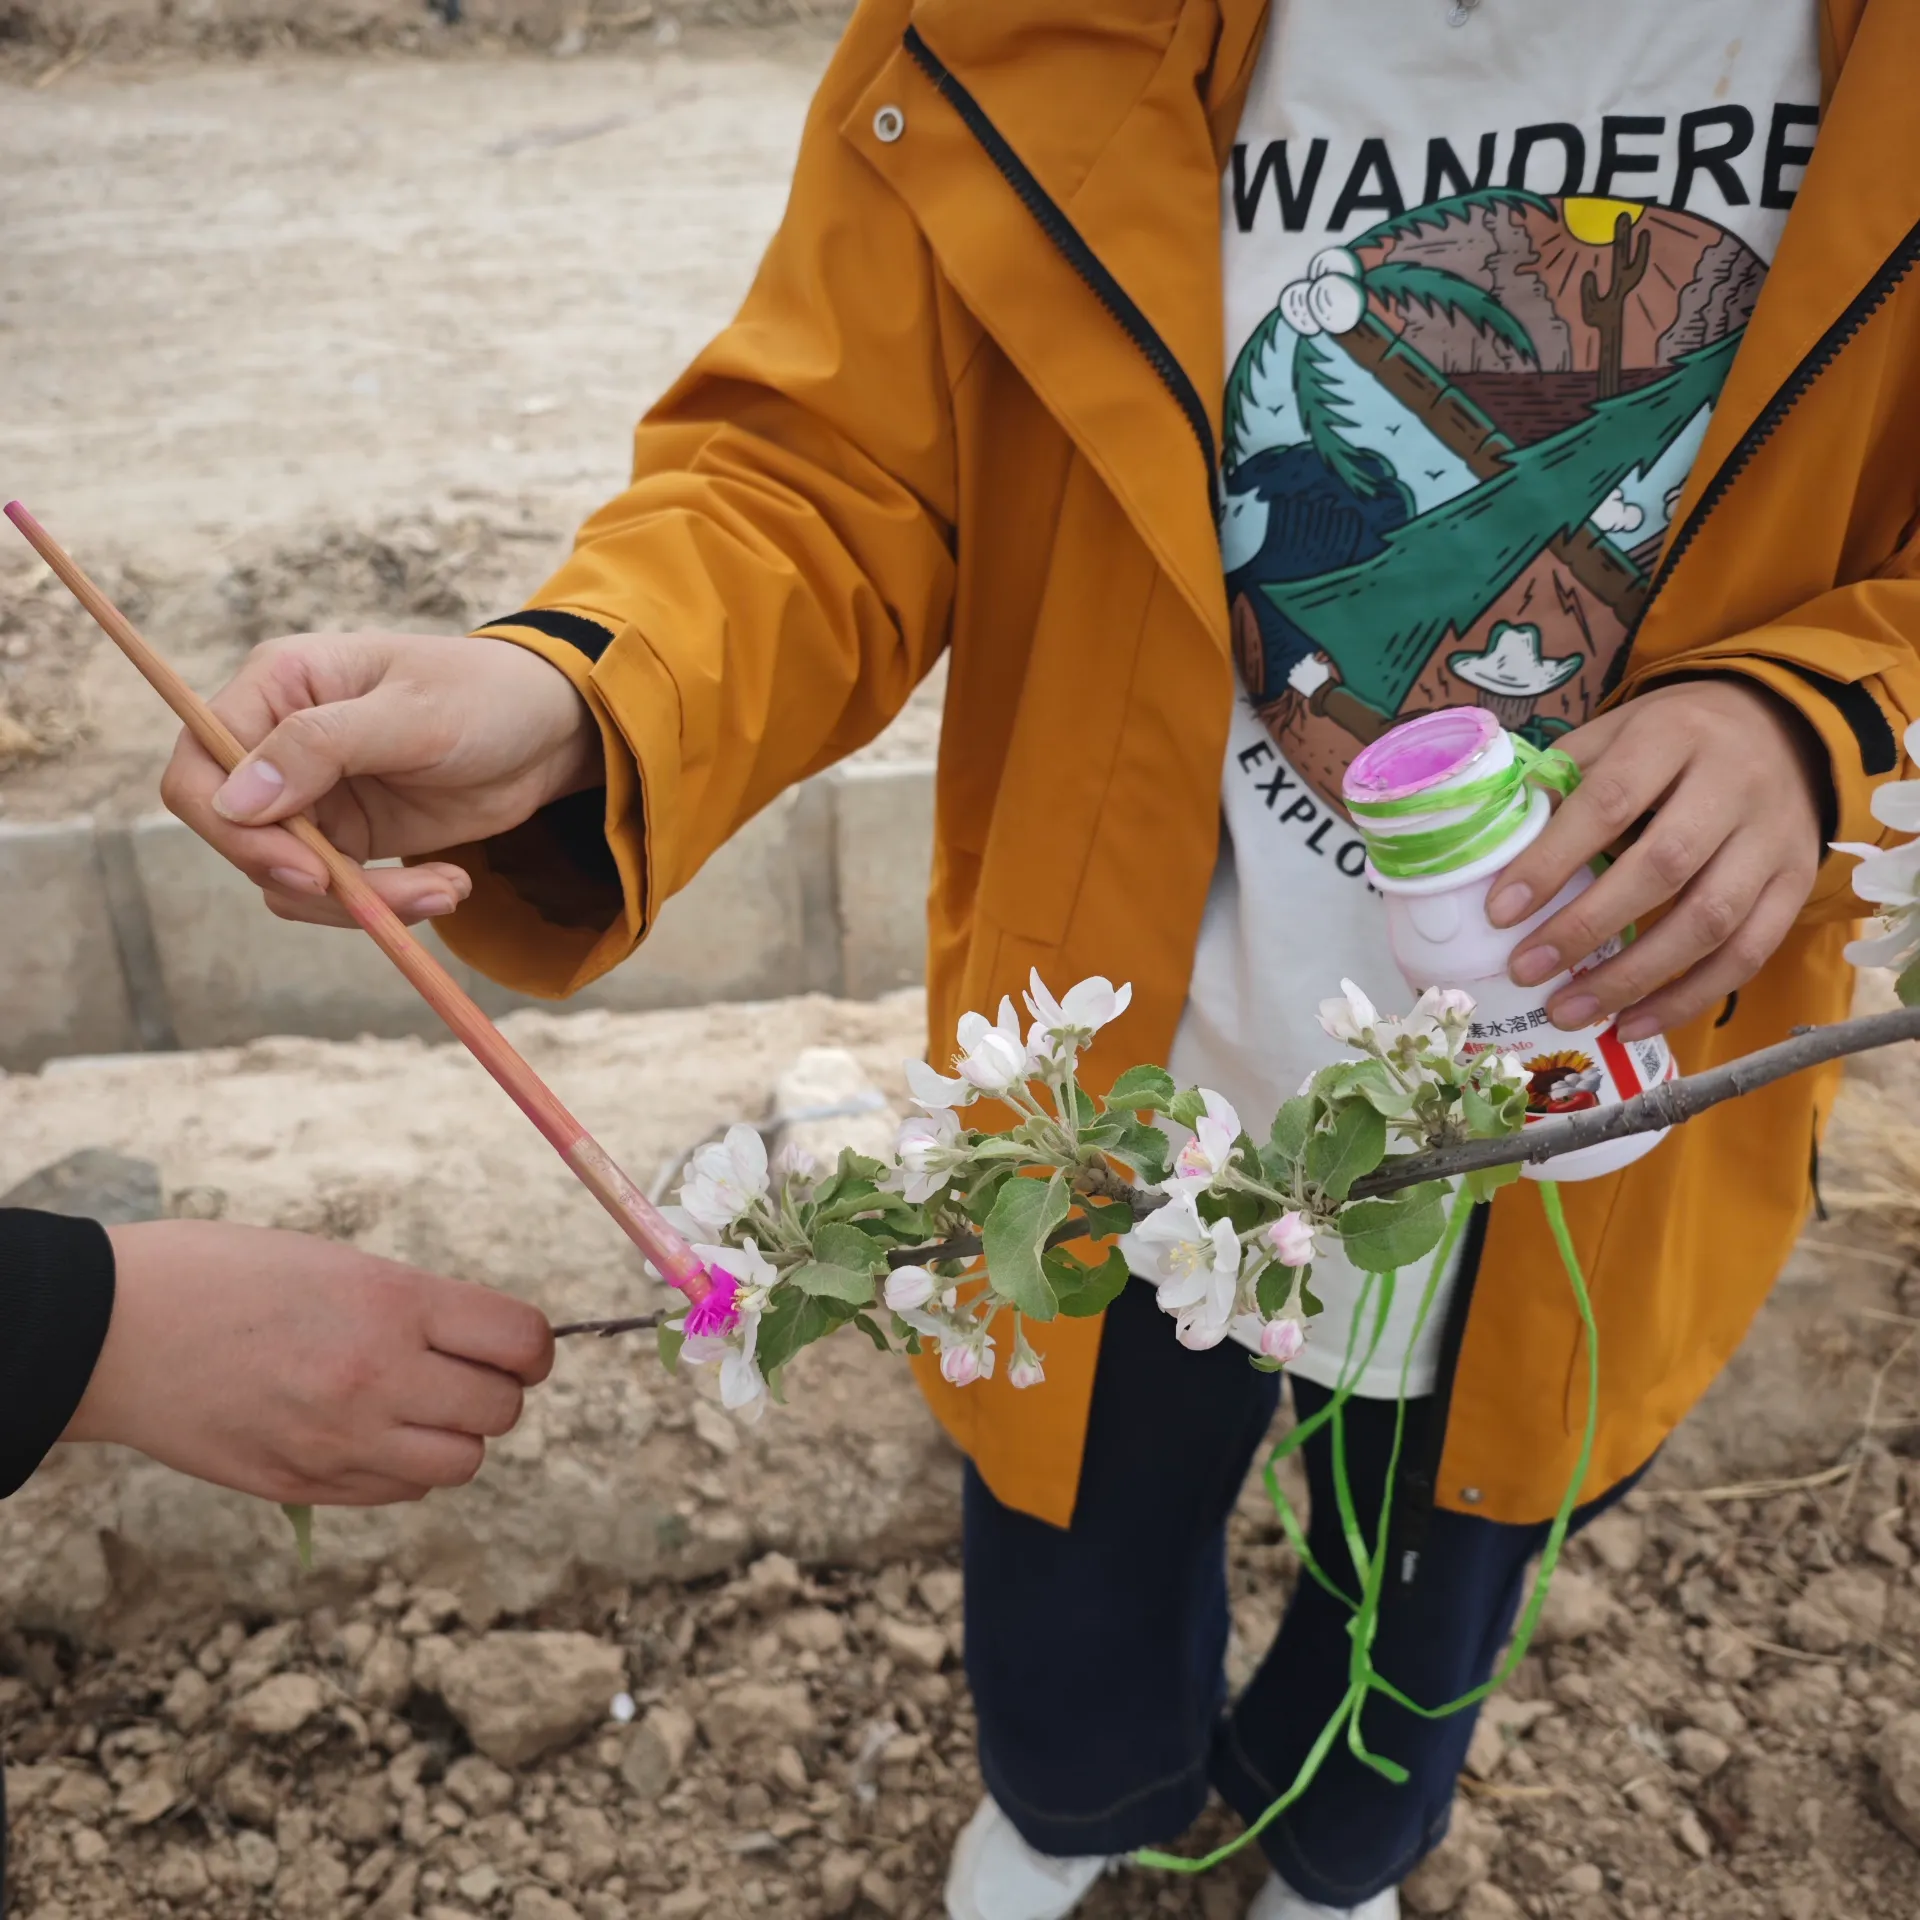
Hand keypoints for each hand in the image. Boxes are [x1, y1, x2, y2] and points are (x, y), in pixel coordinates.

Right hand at [63, 1221, 554, 1505]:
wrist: (115, 1330)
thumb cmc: (227, 1276)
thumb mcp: (340, 1264)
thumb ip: (416, 1307)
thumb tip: (486, 1343)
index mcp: (392, 1304)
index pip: (520, 1340)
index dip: (534, 1347)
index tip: (521, 1347)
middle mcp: (377, 1377)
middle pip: (501, 1411)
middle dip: (497, 1393)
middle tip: (467, 1374)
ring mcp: (339, 1441)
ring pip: (459, 1464)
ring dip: (454, 1438)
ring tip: (416, 1407)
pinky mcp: (303, 1486)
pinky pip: (399, 1492)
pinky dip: (404, 1470)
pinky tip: (370, 1434)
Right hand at [160, 631, 601, 927]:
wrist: (552, 731)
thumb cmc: (487, 696)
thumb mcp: (413, 713)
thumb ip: (322, 747)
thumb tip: (234, 799)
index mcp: (277, 687)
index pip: (200, 768)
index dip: (233, 829)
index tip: (303, 869)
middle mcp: (279, 744)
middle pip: (238, 838)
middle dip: (311, 881)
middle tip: (390, 900)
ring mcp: (313, 796)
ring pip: (287, 880)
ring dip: (362, 902)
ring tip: (447, 889)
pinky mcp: (350, 838)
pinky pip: (334, 893)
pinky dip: (385, 905)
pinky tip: (448, 886)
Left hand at [1485, 680, 1825, 1040]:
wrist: (1781, 731)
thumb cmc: (1672, 741)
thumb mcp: (1615, 735)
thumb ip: (1562, 784)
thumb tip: (1497, 852)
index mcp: (1675, 736)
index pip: (1610, 801)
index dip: (1552, 860)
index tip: (1501, 912)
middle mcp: (1734, 786)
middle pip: (1663, 866)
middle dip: (1587, 927)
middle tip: (1527, 970)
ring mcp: (1773, 840)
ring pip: (1710, 921)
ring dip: (1634, 977)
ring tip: (1570, 1010)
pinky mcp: (1795, 886)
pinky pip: (1748, 954)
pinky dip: (1688, 998)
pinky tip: (1631, 1023)